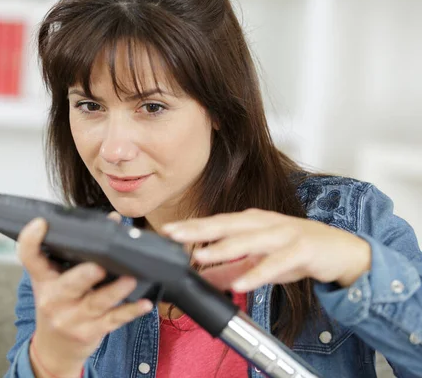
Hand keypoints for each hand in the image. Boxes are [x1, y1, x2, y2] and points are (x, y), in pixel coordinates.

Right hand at [17, 212, 152, 377]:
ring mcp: (71, 318)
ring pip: (96, 303)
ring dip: (115, 291)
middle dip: (84, 275)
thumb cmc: (60, 305)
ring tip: (130, 278)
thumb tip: (114, 221)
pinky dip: (130, 311)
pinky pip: (113, 320)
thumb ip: (79, 253)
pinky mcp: (90, 332)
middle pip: (68, 284)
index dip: (31, 239)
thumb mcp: (57, 280)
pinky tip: (144, 304)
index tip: (41, 223)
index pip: (30, 257)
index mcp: (43, 279)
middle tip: (99, 266)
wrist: (54, 350)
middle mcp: (53, 299)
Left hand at [162, 209, 371, 292]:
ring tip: (200, 256)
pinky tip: (241, 284)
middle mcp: (264, 224)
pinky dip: (258, 273)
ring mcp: (283, 234)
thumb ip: (229, 270)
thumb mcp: (258, 262)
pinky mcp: (301, 249)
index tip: (166, 231)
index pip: (216, 223)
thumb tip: (199, 277)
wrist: (342, 251)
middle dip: (198, 229)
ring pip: (250, 240)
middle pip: (226, 225)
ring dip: (224, 248)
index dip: (191, 227)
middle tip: (172, 234)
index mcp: (251, 223)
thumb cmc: (297, 252)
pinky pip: (277, 263)